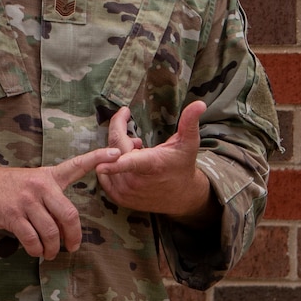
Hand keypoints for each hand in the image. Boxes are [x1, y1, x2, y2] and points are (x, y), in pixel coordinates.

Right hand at [0, 147, 122, 258]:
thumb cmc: (6, 186)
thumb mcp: (32, 180)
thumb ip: (51, 195)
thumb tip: (67, 224)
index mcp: (49, 176)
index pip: (77, 165)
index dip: (98, 159)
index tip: (118, 154)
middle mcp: (41, 186)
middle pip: (69, 215)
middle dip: (74, 236)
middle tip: (72, 247)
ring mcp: (26, 201)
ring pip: (51, 231)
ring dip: (53, 247)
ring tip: (50, 252)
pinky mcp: (12, 215)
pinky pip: (32, 239)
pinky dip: (37, 249)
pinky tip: (36, 250)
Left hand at [98, 101, 216, 223]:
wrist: (181, 196)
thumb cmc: (183, 164)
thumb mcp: (189, 142)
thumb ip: (189, 122)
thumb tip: (200, 104)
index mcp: (151, 165)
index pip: (130, 163)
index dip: (114, 164)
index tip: (100, 165)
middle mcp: (135, 181)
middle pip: (114, 148)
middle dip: (121, 134)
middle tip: (139, 139)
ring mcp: (125, 191)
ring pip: (107, 160)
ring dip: (118, 150)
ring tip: (138, 152)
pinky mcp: (119, 197)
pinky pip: (104, 174)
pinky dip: (111, 164)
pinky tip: (128, 162)